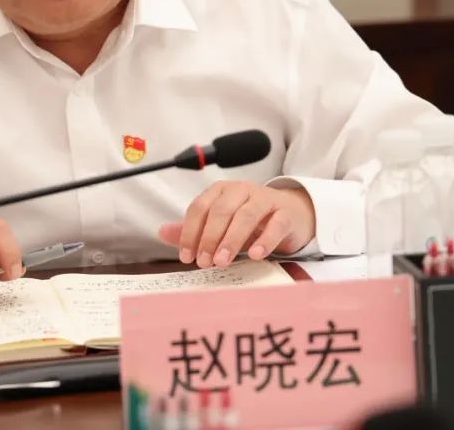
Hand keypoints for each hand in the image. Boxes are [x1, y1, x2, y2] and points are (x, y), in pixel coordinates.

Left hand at [158, 181, 314, 266]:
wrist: (291, 213)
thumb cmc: (250, 220)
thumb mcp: (221, 224)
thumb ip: (194, 229)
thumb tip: (162, 233)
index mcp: (220, 191)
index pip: (199, 208)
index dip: (190, 232)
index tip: (186, 256)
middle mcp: (241, 190)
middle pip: (221, 211)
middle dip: (209, 237)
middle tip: (204, 262)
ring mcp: (265, 199)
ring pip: (246, 216)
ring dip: (231, 239)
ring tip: (222, 261)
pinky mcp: (285, 213)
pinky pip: (275, 224)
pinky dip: (264, 240)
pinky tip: (255, 255)